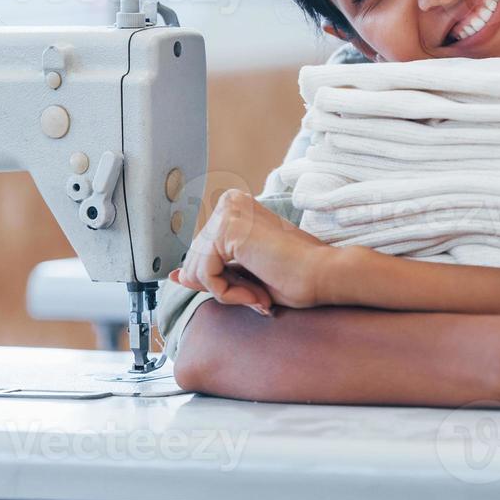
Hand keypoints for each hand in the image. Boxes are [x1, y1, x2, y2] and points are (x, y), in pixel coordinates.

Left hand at [169, 189, 337, 314]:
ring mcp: (226, 212)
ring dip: (228, 293)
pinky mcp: (227, 229)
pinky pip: (205, 276)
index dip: (217, 280)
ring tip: (259, 295)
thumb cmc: (295, 277)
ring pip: (198, 270)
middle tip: (258, 296)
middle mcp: (227, 203)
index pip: (201, 252)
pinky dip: (228, 294)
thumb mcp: (243, 274)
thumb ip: (211, 271)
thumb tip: (175, 274)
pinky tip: (256, 294)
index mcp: (234, 207)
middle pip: (195, 260)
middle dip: (223, 287)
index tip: (246, 291)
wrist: (323, 275)